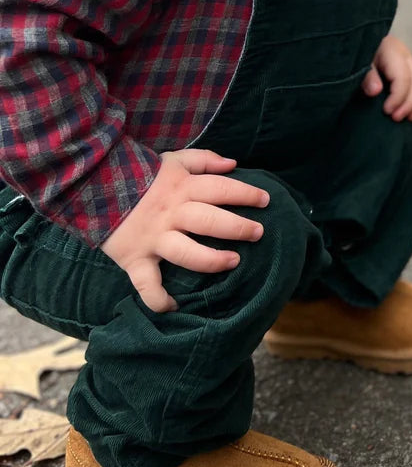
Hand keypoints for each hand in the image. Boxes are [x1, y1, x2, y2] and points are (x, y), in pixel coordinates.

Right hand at [100, 149, 267, 312]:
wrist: (90, 185)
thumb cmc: (140, 175)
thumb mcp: (172, 160)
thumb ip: (204, 159)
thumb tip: (233, 164)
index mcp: (182, 188)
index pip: (220, 189)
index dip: (245, 193)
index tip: (265, 200)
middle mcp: (171, 214)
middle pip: (209, 220)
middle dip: (237, 227)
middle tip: (258, 233)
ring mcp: (153, 238)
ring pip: (186, 252)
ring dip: (211, 260)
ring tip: (233, 261)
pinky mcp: (134, 258)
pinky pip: (146, 283)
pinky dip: (157, 298)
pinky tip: (172, 307)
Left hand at [360, 35, 411, 121]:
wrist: (355, 46)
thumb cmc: (356, 57)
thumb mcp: (357, 64)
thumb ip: (367, 76)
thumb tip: (376, 91)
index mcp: (391, 51)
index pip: (403, 77)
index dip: (398, 97)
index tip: (387, 111)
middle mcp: (404, 54)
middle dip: (408, 102)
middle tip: (396, 118)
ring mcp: (409, 59)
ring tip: (409, 118)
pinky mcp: (410, 67)